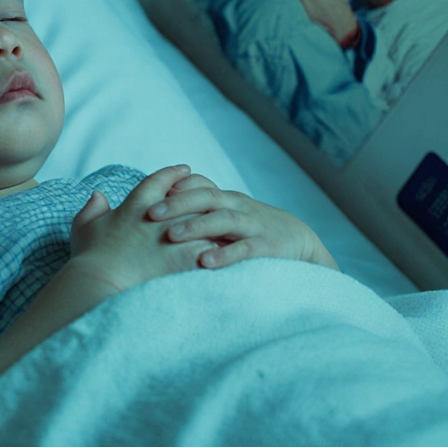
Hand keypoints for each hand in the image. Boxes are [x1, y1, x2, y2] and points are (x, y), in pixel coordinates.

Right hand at [68, 165, 219, 292]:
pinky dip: (221, 249)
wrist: (100, 282)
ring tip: (228, 223)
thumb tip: (97, 195)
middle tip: (215, 193)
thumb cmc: (90, 257)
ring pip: (205, 220)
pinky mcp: (183, 258)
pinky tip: (230, 250)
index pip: (161, 180)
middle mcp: (159, 216)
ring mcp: (173, 236)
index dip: (174, 174)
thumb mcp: (84, 227)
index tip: (185, 170)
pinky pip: (211, 248)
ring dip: (217, 221)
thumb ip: (91, 208)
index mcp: (136, 204)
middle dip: (204, 194)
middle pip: (191, 196)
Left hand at [145, 184, 339, 270]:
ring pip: (224, 219)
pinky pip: (246, 248)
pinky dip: (226, 254)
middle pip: (207, 197)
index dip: (175, 188)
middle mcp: (238, 206)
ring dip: (197, 227)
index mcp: (227, 199)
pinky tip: (206, 262)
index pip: (199, 186)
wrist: (300, 242)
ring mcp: (254, 225)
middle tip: (150, 214)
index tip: (147, 195)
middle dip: (177, 204)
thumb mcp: (229, 213)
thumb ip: (203, 208)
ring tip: (172, 235)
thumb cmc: (253, 229)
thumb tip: (163, 203)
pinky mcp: (269, 247)